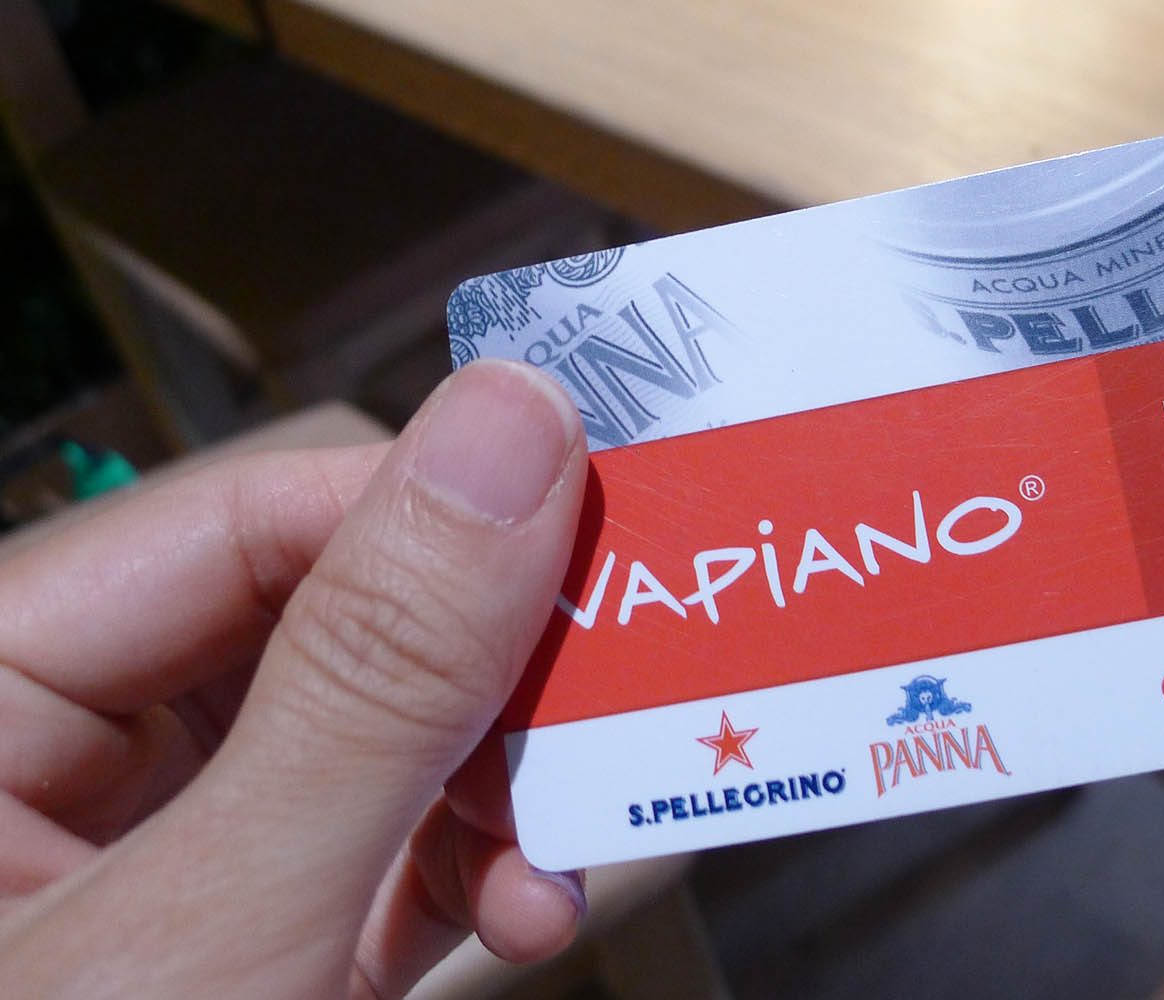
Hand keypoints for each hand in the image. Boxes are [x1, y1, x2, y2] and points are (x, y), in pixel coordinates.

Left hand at [0, 361, 590, 997]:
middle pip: (331, 637)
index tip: (590, 510)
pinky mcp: (261, 948)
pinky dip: (482, 875)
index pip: (231, 526)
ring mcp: (171, 870)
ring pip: (385, 748)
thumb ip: (372, 680)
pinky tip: (530, 907)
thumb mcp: (226, 912)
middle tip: (614, 683)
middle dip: (489, 687)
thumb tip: (507, 431)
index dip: (427, 512)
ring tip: (562, 853)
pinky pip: (393, 858)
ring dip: (506, 798)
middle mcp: (61, 775)